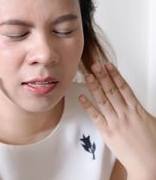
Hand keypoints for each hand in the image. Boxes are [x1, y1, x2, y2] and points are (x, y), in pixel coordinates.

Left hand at [79, 62, 155, 178]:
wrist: (150, 164)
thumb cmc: (153, 146)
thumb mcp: (152, 122)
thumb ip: (140, 111)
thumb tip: (134, 104)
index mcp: (137, 110)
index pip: (124, 88)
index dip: (115, 75)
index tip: (108, 65)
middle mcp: (125, 114)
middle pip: (111, 90)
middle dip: (102, 76)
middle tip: (94, 65)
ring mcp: (115, 122)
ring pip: (103, 100)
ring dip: (94, 87)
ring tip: (88, 76)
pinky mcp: (108, 132)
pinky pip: (96, 116)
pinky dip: (88, 106)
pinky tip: (81, 97)